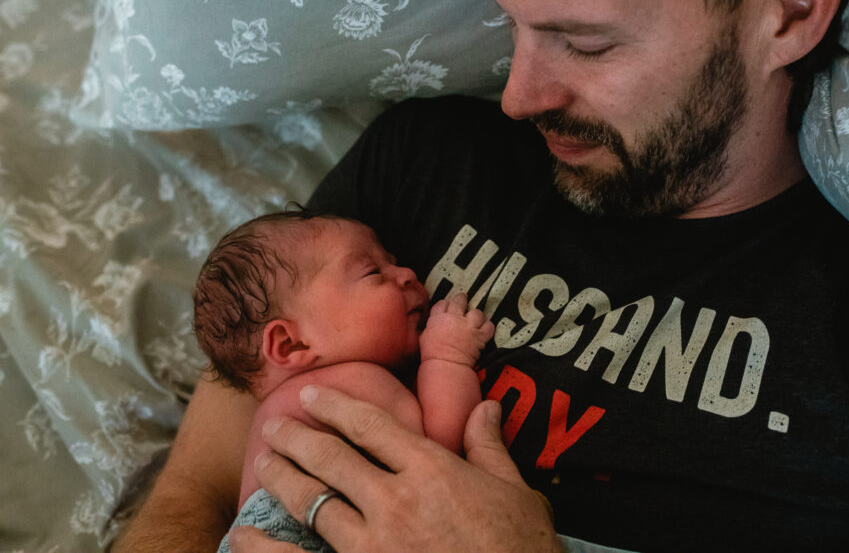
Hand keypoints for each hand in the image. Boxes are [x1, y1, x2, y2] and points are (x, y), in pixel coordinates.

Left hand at [246, 386, 561, 551]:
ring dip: (283, 478)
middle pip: (332, 458)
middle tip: (274, 425)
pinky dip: (268, 544)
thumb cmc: (520, 546)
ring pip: (313, 501)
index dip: (337, 406)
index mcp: (432, 470)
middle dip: (298, 437)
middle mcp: (396, 500)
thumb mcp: (515, 491)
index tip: (312, 394)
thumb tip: (486, 408)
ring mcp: (374, 543)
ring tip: (264, 462)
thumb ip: (490, 448)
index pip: (372, 426)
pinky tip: (245, 532)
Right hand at [419, 292, 494, 365]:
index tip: (448, 308)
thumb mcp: (424, 337)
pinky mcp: (479, 336)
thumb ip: (431, 327)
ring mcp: (468, 326)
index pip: (442, 303)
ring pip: (477, 312)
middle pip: (460, 300)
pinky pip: (489, 326)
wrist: (445, 365)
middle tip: (463, 302)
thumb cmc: (432, 355)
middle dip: (462, 300)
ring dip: (476, 316)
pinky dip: (488, 328)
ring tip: (475, 320)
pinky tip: (484, 330)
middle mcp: (454, 318)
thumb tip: (433, 325)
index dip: (446, 305)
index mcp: (438, 318)